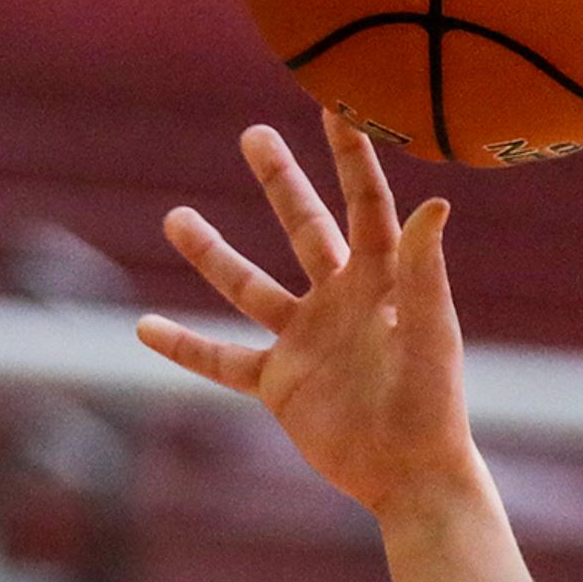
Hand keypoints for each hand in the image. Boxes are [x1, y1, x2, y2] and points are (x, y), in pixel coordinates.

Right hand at [138, 116, 471, 521]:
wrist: (412, 476)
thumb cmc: (433, 404)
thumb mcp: (428, 332)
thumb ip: (426, 270)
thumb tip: (438, 202)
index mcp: (382, 281)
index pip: (365, 204)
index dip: (352, 156)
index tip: (336, 104)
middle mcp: (341, 302)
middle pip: (305, 228)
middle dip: (281, 182)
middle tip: (254, 134)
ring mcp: (306, 341)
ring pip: (250, 287)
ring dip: (213, 254)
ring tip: (174, 216)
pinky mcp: (280, 384)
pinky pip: (222, 360)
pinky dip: (184, 347)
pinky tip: (144, 328)